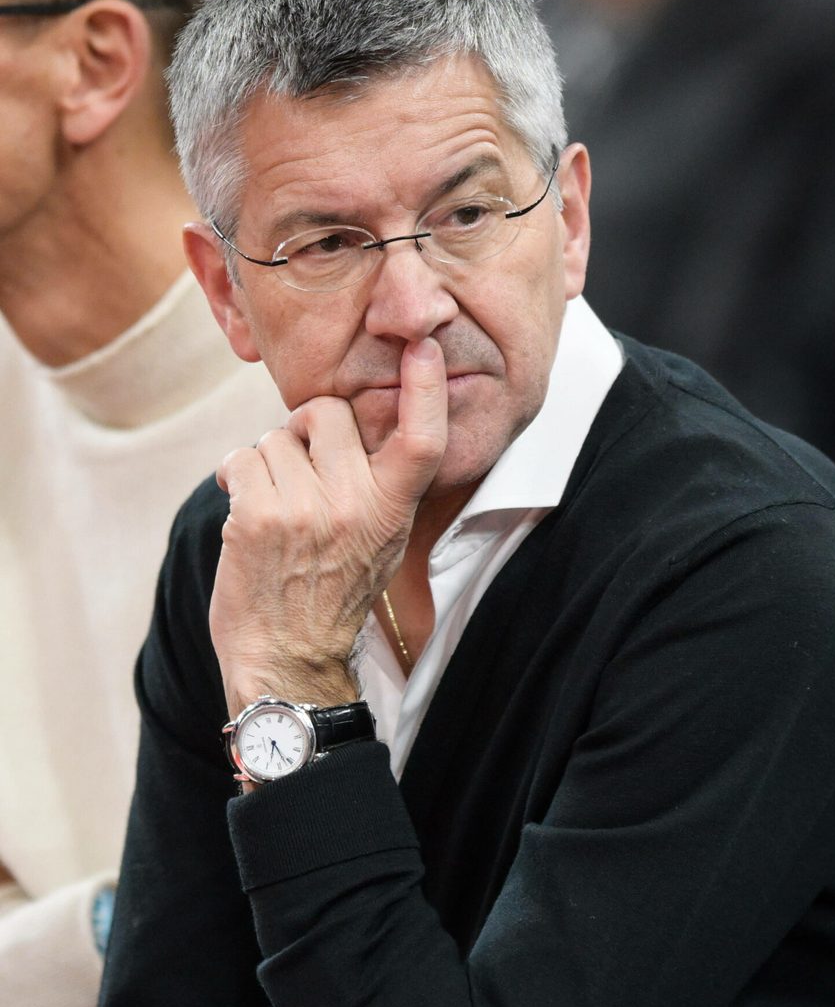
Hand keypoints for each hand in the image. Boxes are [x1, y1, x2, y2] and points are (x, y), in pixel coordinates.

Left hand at [210, 337, 447, 714]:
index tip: (423, 348)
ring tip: (274, 508)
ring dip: (266, 464)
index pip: (422, 438)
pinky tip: (245, 511)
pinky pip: (241, 459)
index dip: (427, 388)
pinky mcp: (259, 517)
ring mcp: (307, 510)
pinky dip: (236, 478)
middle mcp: (356, 505)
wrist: (288, 658)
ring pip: (276, 437)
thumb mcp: (381, 543)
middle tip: (300, 471)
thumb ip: (377, 486)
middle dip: (305, 430)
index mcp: (393, 510)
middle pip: (328, 413)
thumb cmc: (331, 596)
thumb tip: (353, 423)